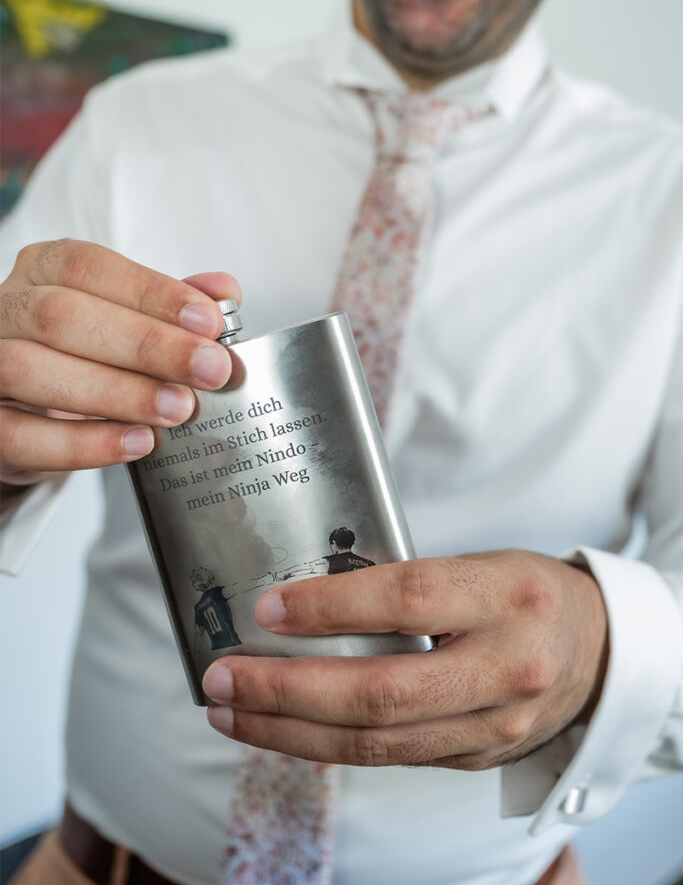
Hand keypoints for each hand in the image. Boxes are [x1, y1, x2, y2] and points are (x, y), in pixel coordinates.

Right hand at [0, 239, 239, 487]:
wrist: (26, 417)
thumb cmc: (81, 357)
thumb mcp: (127, 324)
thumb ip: (171, 306)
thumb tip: (223, 292)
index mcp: (41, 269)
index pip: (88, 266)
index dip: (150, 292)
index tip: (209, 322)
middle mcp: (4, 308)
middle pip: (60, 315)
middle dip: (146, 344)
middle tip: (209, 371)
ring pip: (29, 369)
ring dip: (115, 392)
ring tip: (178, 409)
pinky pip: (17, 433)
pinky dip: (81, 443)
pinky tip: (136, 442)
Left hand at [203, 551, 607, 768]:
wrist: (597, 649)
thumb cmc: (524, 592)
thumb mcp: (480, 562)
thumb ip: (410, 581)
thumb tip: (308, 597)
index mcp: (505, 595)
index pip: (408, 601)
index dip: (332, 607)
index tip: (268, 607)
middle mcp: (503, 667)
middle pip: (381, 693)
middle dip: (288, 690)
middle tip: (222, 677)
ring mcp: (492, 725)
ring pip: (377, 743)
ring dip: (290, 731)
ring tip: (230, 710)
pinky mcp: (475, 757)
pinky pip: (390, 759)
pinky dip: (325, 746)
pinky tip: (282, 729)